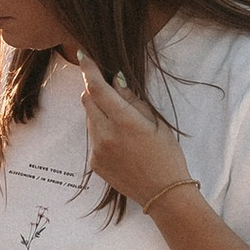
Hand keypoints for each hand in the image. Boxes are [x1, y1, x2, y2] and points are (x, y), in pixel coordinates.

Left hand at [68, 53, 195, 214]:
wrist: (163, 193)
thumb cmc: (166, 155)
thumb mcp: (156, 123)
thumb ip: (133, 100)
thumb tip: (115, 80)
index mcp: (125, 122)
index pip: (98, 89)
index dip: (89, 71)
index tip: (83, 56)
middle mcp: (106, 135)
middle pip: (88, 101)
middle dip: (95, 91)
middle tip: (110, 89)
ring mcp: (97, 150)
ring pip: (89, 119)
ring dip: (99, 112)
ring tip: (122, 123)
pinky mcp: (94, 163)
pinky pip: (92, 137)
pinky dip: (101, 131)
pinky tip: (120, 142)